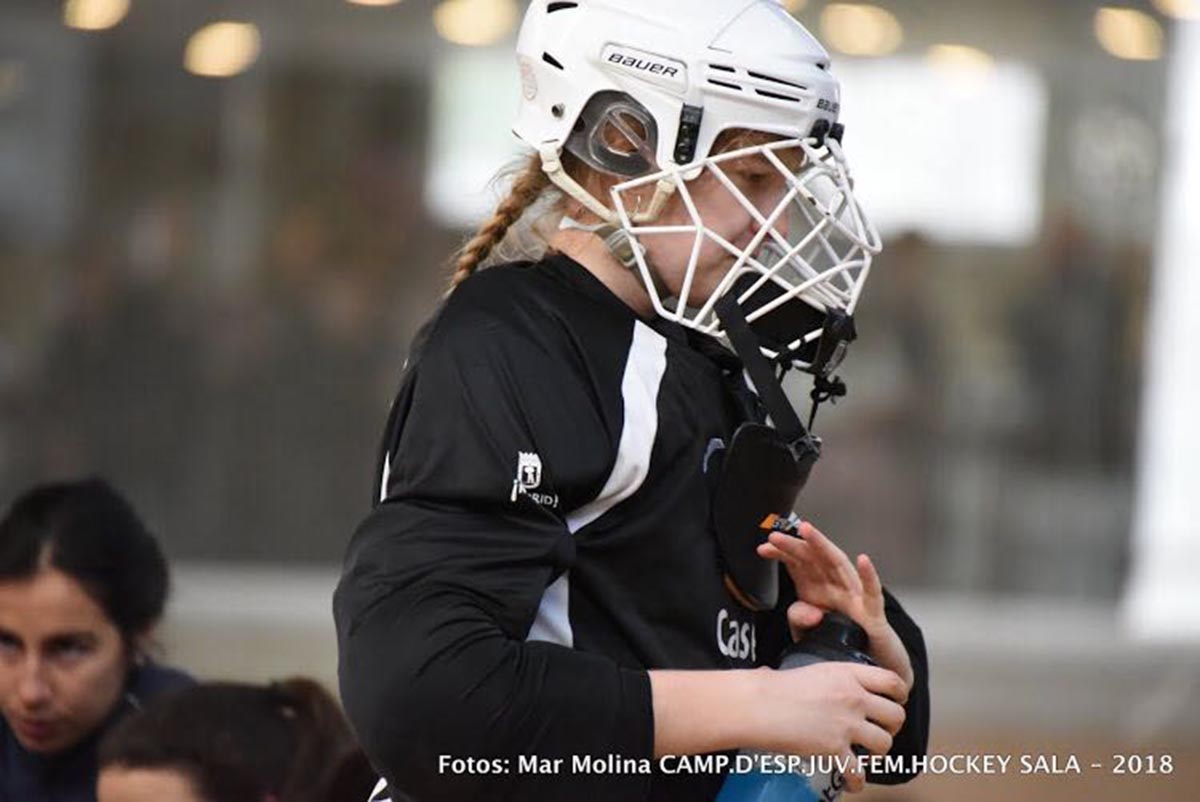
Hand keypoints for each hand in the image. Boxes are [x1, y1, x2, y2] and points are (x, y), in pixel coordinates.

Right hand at [752, 662, 907, 793]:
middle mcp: (853, 697)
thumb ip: (822, 677)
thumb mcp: (805, 669)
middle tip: (880, 730)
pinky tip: (852, 782)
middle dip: (892, 726)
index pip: (891, 680)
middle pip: (895, 715)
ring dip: (878, 753)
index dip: (900, 694)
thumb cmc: (771, 687)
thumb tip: (807, 681)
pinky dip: (857, 781)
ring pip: (884, 744)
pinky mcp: (834, 749)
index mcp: (847, 673)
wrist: (758, 705)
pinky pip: (858, 772)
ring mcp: (846, 724)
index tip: (897, 700)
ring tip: (866, 755)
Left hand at [757, 522, 913, 694]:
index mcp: (817, 588)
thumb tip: (806, 609)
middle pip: (813, 558)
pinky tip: (862, 560)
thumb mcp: (807, 631)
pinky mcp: (873, 613)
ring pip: (839, 565)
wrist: (869, 665)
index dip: (781, 554)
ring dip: (823, 546)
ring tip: (807, 530)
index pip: (798, 563)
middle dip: (794, 545)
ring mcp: (855, 597)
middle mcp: (835, 587)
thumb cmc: (840, 641)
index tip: (763, 549)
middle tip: (775, 536)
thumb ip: (799, 618)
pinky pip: (872, 593)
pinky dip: (869, 576)